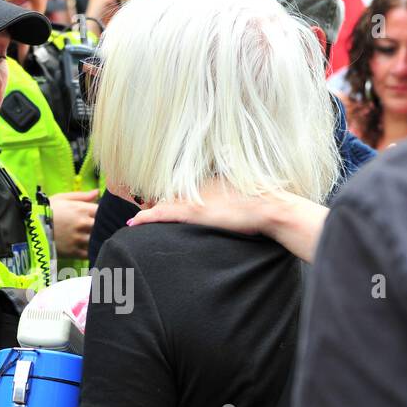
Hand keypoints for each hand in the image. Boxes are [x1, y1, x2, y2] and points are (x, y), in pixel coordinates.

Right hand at [50, 189, 98, 258]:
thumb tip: (97, 192)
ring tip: (96, 238)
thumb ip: (81, 196)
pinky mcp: (74, 252)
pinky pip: (90, 253)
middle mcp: (83, 224)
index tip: (101, 215)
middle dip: (103, 227)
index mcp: (81, 209)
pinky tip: (92, 249)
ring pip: (98, 240)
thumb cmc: (45, 211)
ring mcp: (79, 239)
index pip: (103, 211)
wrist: (29, 229)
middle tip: (101, 228)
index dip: (104, 213)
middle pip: (103, 226)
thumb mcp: (62, 198)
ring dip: (99, 239)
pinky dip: (93, 251)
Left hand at [129, 185, 329, 262]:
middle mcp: (199, 188)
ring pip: (164, 204)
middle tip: (141, 212)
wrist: (270, 206)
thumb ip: (234, 202)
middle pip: (171, 196)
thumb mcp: (246, 201)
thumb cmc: (264, 207)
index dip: (169, 199)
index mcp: (210, 183)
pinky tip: (135, 222)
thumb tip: (238, 212)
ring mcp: (195, 199)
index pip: (183, 192)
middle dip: (156, 204)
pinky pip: (163, 214)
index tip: (157, 203)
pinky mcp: (193, 212)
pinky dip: (147, 217)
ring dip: (148, 213)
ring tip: (135, 220)